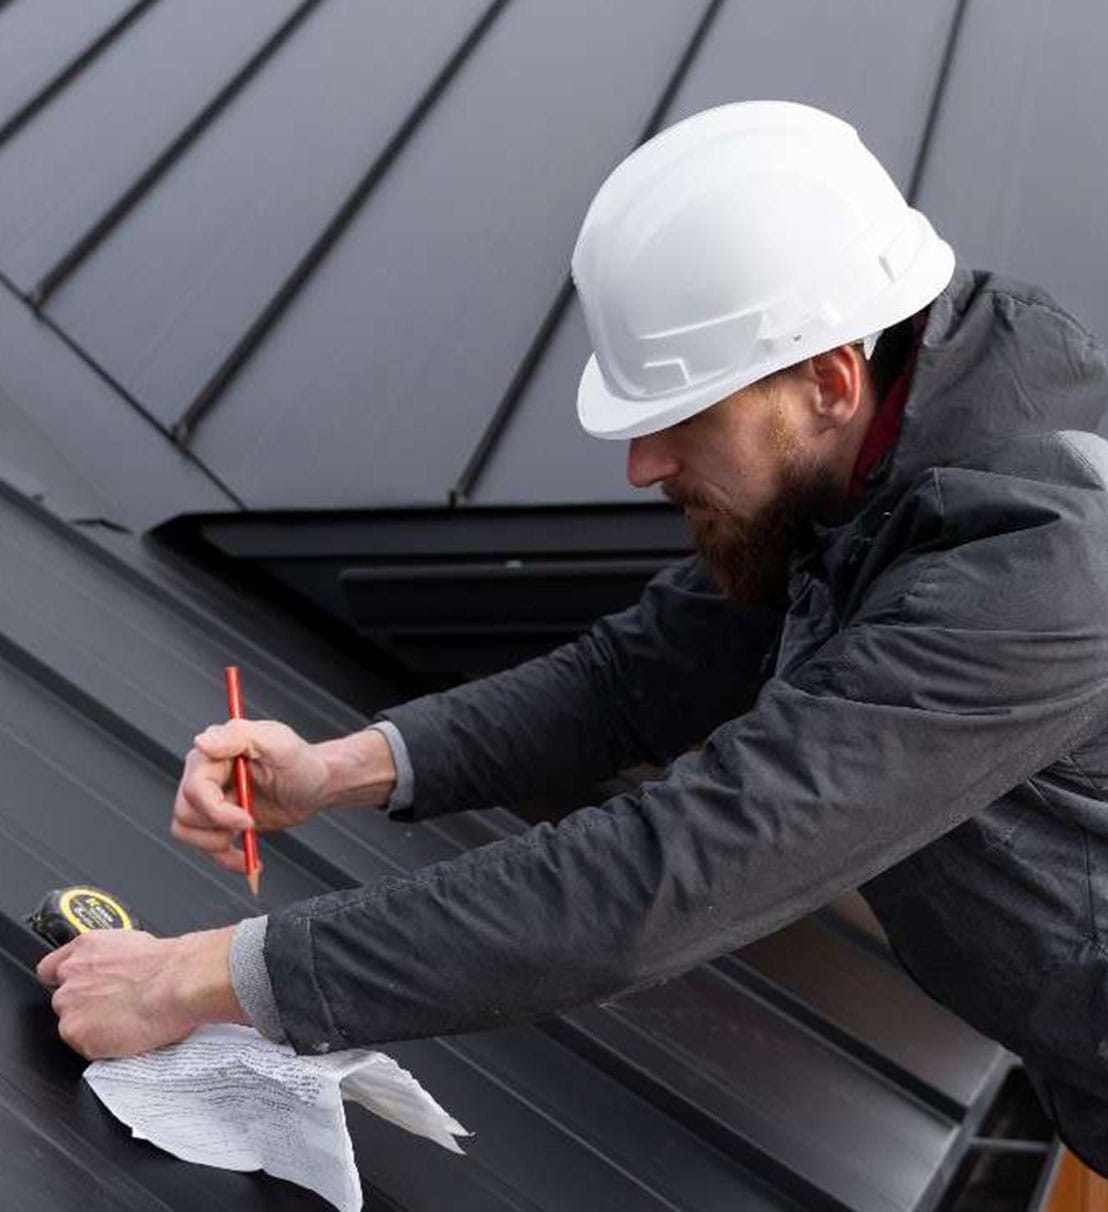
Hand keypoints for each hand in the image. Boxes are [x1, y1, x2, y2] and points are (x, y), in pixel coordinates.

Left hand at [35, 927, 245, 1058]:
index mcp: (87, 947)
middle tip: (114, 1007)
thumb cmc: (171, 964)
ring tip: (124, 1022)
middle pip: (64, 997)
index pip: (51, 967)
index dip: (67, 980)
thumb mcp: (138, 945)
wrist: (180, 982)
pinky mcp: (76, 1032)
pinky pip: (84, 1045)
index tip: (81, 987)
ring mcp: (70, 1003)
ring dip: (92, 1024)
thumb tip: (120, 970)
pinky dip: (102, 1044)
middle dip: (85, 1004)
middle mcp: (72, 973)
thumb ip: (115, 959)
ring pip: (73, 1022)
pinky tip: (125, 1034)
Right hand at [173, 721, 397, 873]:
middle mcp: (204, 774)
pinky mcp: (217, 821)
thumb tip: (200, 742)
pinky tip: (247, 859)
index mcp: (212, 753)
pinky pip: (202, 845)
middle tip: (250, 823)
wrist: (316, 785)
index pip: (194, 788)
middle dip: (217, 826)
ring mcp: (209, 799)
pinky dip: (222, 859)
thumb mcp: (278, 742)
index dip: (217, 810)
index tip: (247, 818)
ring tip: (248, 835)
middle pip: (185, 811)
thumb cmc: (300, 760)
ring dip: (215, 844)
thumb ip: (240, 735)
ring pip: (185, 831)